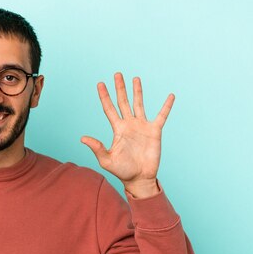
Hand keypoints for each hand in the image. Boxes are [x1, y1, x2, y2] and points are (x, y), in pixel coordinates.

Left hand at [81, 72, 173, 193]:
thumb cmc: (122, 171)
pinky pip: (162, 116)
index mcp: (117, 129)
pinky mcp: (155, 131)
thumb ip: (97, 147)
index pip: (109, 109)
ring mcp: (142, 127)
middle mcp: (129, 125)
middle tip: (117, 74)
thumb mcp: (106, 160)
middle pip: (123, 102)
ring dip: (137, 92)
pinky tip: (170, 96)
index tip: (100, 84)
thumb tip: (82, 138)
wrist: (139, 179)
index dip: (105, 96)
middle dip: (120, 88)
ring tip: (135, 78)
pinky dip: (166, 106)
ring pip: (139, 104)